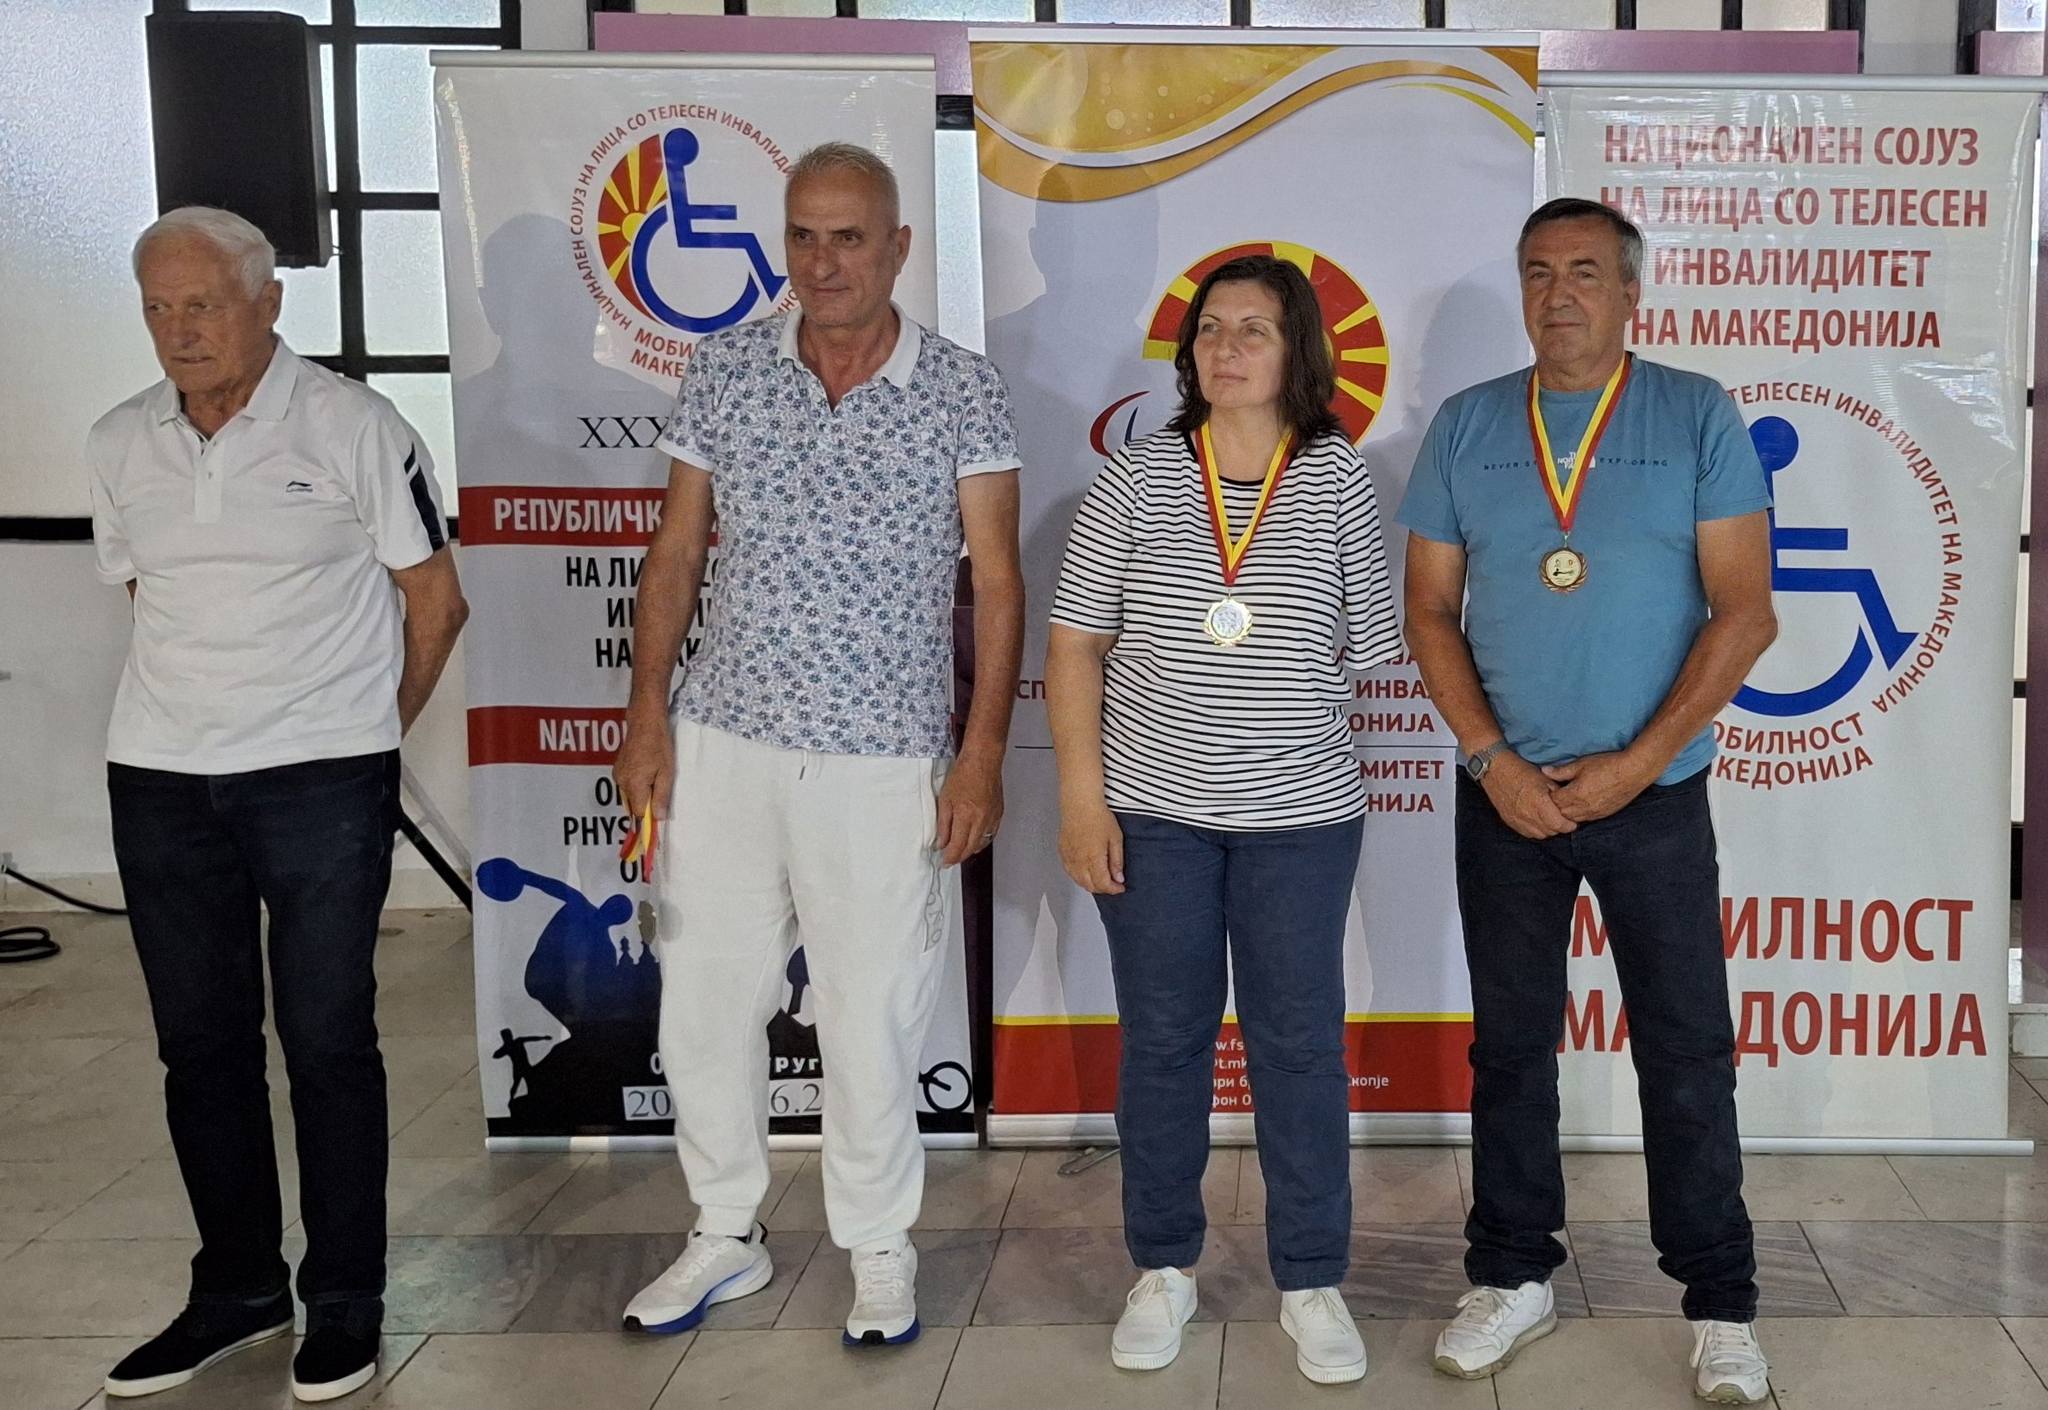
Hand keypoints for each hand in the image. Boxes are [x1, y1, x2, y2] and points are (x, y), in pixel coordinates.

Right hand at [611, 713, 674, 822]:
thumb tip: (658, 818)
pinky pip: (626, 787)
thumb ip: (661, 796)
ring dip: (641, 797)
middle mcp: (622, 782)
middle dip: (645, 808)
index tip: (657, 823)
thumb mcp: (667, 772)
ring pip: (629, 797)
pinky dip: (635, 787)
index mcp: (634, 785)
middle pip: (633, 807)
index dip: (649, 819)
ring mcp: (618, 776)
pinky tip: (646, 775)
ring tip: (654, 780)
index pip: (639, 814)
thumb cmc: (659, 746)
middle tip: (659, 798)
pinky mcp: (617, 770)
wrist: (645, 723)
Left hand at [936, 748, 1002, 866]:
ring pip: (982, 843)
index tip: (944, 862)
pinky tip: (975, 840)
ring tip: (961, 851)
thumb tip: (941, 842)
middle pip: (970, 848)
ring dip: (970, 850)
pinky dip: (982, 841)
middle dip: (959, 857)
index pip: (958, 846)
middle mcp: (981, 820)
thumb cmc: (963, 774)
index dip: (950, 857)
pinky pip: (991, 834)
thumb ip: (943, 824)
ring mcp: (992, 817)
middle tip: (950, 860)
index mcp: (966, 816)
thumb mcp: (945, 799)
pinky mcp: (999, 813)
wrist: (983, 760)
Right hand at [1058, 799, 1125, 894]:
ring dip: (1091, 884)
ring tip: (1101, 879)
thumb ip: (1117, 861)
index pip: (1103, 884)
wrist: (1080, 803)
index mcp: (1093, 859)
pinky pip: (1069, 872)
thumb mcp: (1115, 838)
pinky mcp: (1062, 852)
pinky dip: (1079, 877)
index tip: (1120, 887)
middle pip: (1090, 886)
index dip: (1113, 889)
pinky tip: (1085, 873)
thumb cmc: (1098, 816)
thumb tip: (1118, 878)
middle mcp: (1079, 861)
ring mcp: (1069, 858)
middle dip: (1103, 888)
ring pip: (1079, 881)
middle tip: (1112, 884)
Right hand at [1479, 752, 1577, 838]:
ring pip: (1540, 834)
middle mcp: (1528, 814)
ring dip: (1547, 829)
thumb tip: (1567, 805)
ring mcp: (1517, 819)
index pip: (1559, 824)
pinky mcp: (1510, 821)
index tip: (1572, 822)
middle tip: (1562, 819)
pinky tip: (1537, 821)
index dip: (1568, 825)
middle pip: (1551, 831)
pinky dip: (1535, 830)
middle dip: (1559, 827)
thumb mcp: (1545, 778)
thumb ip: (1557, 794)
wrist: (1496, 770)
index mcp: (1539, 802)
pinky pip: (1527, 833)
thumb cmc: (1520, 770)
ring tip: (1549, 820)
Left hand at [1543, 750, 1656, 822]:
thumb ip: (1561, 771)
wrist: (1633, 772)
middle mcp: (1583, 807)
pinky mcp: (1604, 814)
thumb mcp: (1581, 764)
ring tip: (1568, 799)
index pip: (1553, 801)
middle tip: (1556, 794)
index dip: (1549, 794)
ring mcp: (1594, 813)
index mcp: (1575, 794)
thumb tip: (1544, 771)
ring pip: (1573, 819)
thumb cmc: (1607, 765)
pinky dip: (1579, 814)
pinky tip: (1580, 804)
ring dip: (1567, 812)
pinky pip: (1586, 819)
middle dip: (1556, 805)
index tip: (1549, 787)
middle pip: (1561, 813)